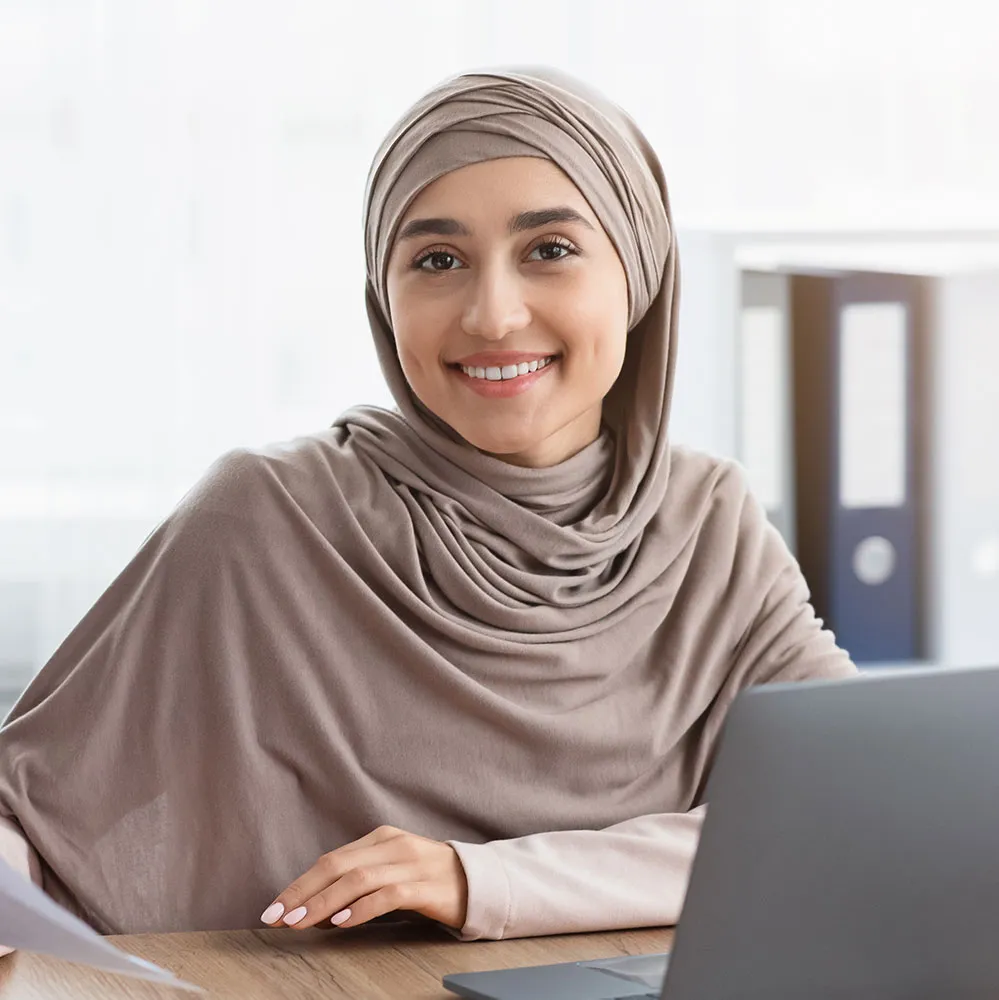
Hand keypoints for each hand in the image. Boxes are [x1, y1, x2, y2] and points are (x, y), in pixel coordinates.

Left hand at [259, 825, 468, 931]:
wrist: (479, 882)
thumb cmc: (428, 881)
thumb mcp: (391, 873)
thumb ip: (357, 885)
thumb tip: (314, 912)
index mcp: (381, 839)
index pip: (331, 859)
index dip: (299, 884)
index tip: (274, 908)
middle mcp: (393, 846)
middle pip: (339, 866)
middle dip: (303, 893)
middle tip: (277, 918)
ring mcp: (411, 864)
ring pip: (359, 879)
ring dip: (325, 902)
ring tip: (301, 923)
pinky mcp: (427, 886)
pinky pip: (389, 894)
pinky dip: (363, 908)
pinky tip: (344, 922)